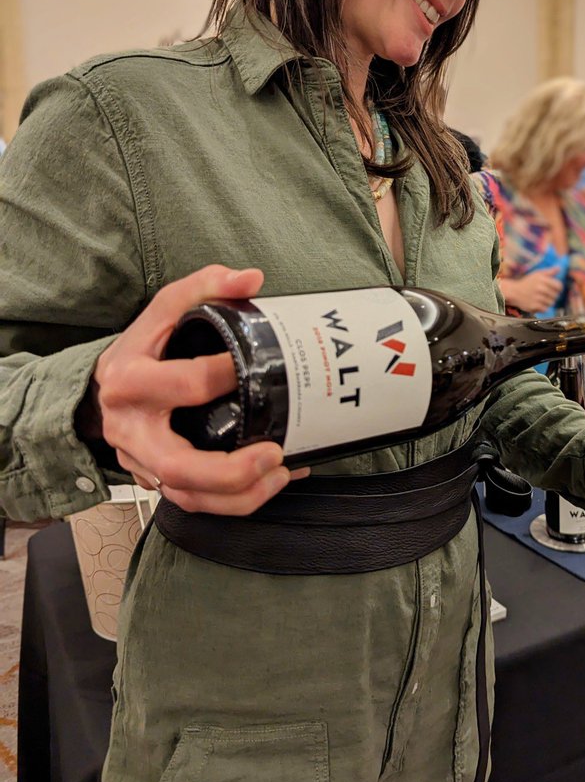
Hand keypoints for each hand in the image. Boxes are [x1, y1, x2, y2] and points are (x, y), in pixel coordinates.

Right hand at [91, 264, 305, 513]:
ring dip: (238, 496)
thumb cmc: (144, 349)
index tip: (258, 367)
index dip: (227, 374)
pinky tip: (271, 482)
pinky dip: (235, 501)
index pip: (184, 382)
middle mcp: (131, 429)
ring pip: (187, 496)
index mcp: (129, 380)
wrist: (106, 389)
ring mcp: (142, 461)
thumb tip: (251, 279)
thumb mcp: (165, 310)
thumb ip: (206, 287)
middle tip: (274, 454)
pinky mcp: (157, 481)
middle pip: (177, 464)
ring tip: (281, 474)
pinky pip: (195, 502)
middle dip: (229, 470)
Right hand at [505, 267, 562, 313]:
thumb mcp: (537, 274)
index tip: (555, 289)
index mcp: (542, 279)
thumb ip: (549, 272)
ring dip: (548, 302)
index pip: (558, 286)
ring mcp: (536, 298)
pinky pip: (545, 309)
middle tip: (547, 295)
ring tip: (543, 299)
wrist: (514, 292)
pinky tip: (539, 304)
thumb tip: (559, 268)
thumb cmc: (527, 282)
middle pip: (556, 295)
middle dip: (553, 295)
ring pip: (551, 303)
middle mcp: (540, 288)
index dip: (558, 288)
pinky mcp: (533, 306)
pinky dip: (543, 308)